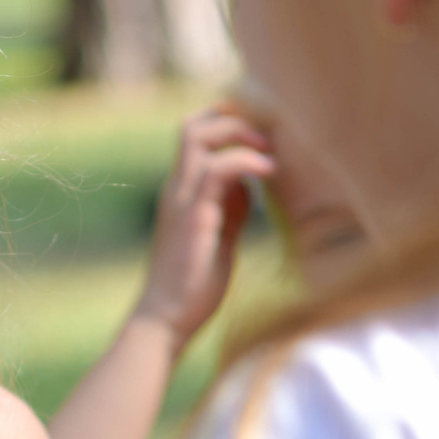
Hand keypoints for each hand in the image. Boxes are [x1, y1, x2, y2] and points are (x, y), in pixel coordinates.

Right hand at [135, 108, 274, 346]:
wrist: (167, 319)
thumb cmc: (194, 284)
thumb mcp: (220, 234)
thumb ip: (232, 206)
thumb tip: (250, 185)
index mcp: (181, 192)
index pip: (195, 136)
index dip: (226, 125)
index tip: (260, 138)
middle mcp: (176, 188)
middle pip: (193, 125)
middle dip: (233, 120)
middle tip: (266, 140)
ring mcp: (181, 200)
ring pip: (199, 136)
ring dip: (241, 135)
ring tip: (271, 156)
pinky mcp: (194, 216)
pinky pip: (217, 171)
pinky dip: (246, 162)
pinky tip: (268, 173)